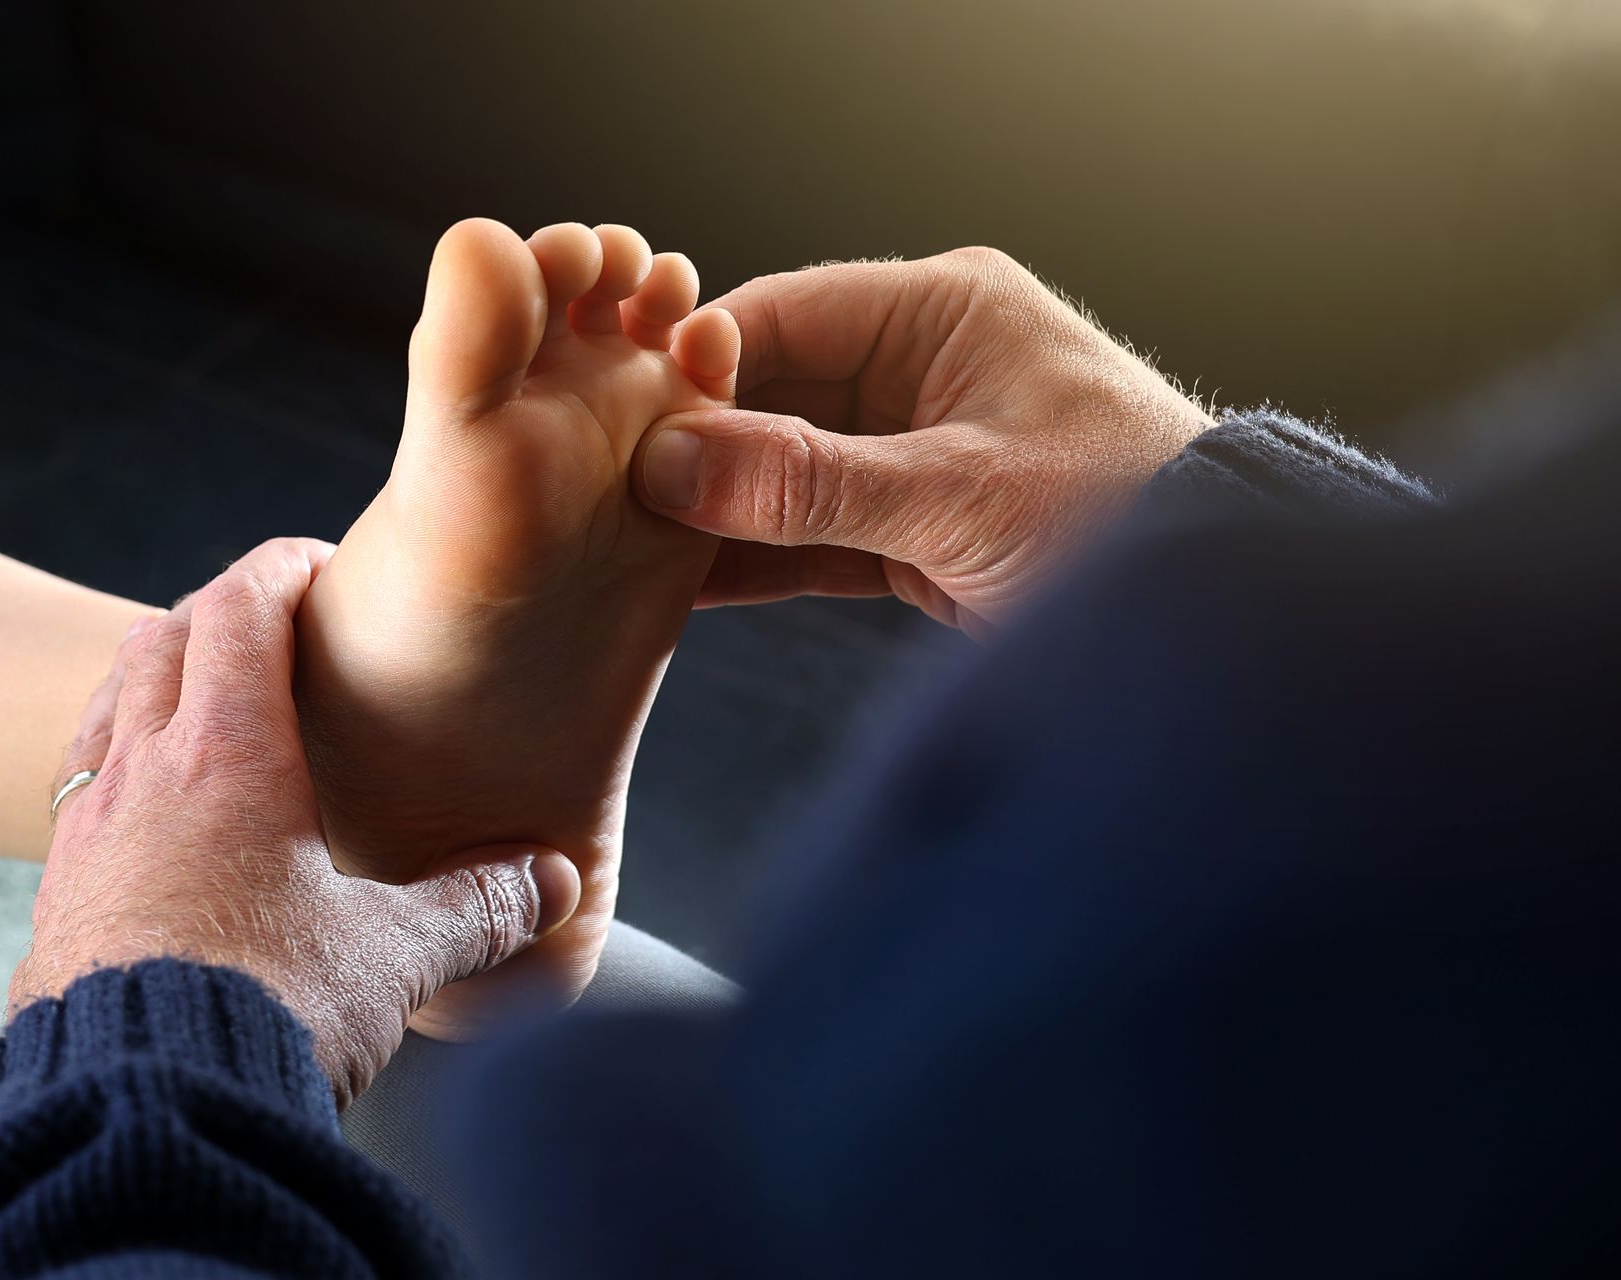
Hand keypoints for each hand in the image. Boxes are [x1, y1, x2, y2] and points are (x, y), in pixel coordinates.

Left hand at [10, 537, 580, 1101]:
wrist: (137, 1112)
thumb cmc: (268, 1012)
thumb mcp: (393, 954)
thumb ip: (478, 907)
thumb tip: (551, 882)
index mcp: (229, 755)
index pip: (241, 607)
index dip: (282, 568)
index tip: (322, 567)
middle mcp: (145, 773)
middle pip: (163, 638)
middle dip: (219, 613)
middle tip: (273, 629)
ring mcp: (88, 832)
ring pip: (108, 704)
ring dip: (157, 679)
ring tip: (205, 703)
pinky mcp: (57, 896)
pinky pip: (82, 787)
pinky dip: (120, 761)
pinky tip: (154, 813)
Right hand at [634, 248, 1212, 634]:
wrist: (1217, 623)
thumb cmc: (1124, 519)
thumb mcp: (958, 493)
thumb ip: (810, 480)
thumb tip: (674, 466)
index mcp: (946, 311)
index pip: (788, 313)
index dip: (702, 364)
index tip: (631, 417)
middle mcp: (924, 368)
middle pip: (773, 393)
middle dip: (699, 445)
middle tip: (615, 491)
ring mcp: (914, 450)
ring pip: (785, 468)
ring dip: (719, 508)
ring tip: (632, 542)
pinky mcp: (914, 528)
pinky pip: (812, 532)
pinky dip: (759, 557)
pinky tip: (688, 584)